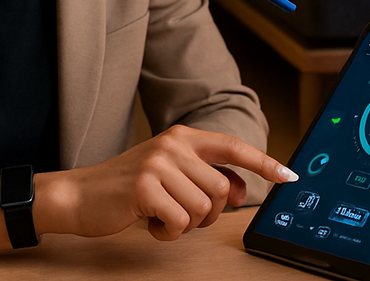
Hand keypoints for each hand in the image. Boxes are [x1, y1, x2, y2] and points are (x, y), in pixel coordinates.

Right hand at [34, 125, 298, 241]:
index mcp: (181, 137)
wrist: (79, 195)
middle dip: (208, 213)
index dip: (264, 163)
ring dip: (187, 224)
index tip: (289, 176)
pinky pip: (180, 222)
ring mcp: (158, 164)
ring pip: (203, 208)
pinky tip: (150, 223)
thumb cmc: (127, 188)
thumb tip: (240, 190)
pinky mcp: (145, 188)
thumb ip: (204, 178)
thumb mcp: (169, 175)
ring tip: (162, 216)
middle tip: (182, 214)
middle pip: (221, 189)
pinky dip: (168, 232)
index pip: (233, 148)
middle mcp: (172, 145)